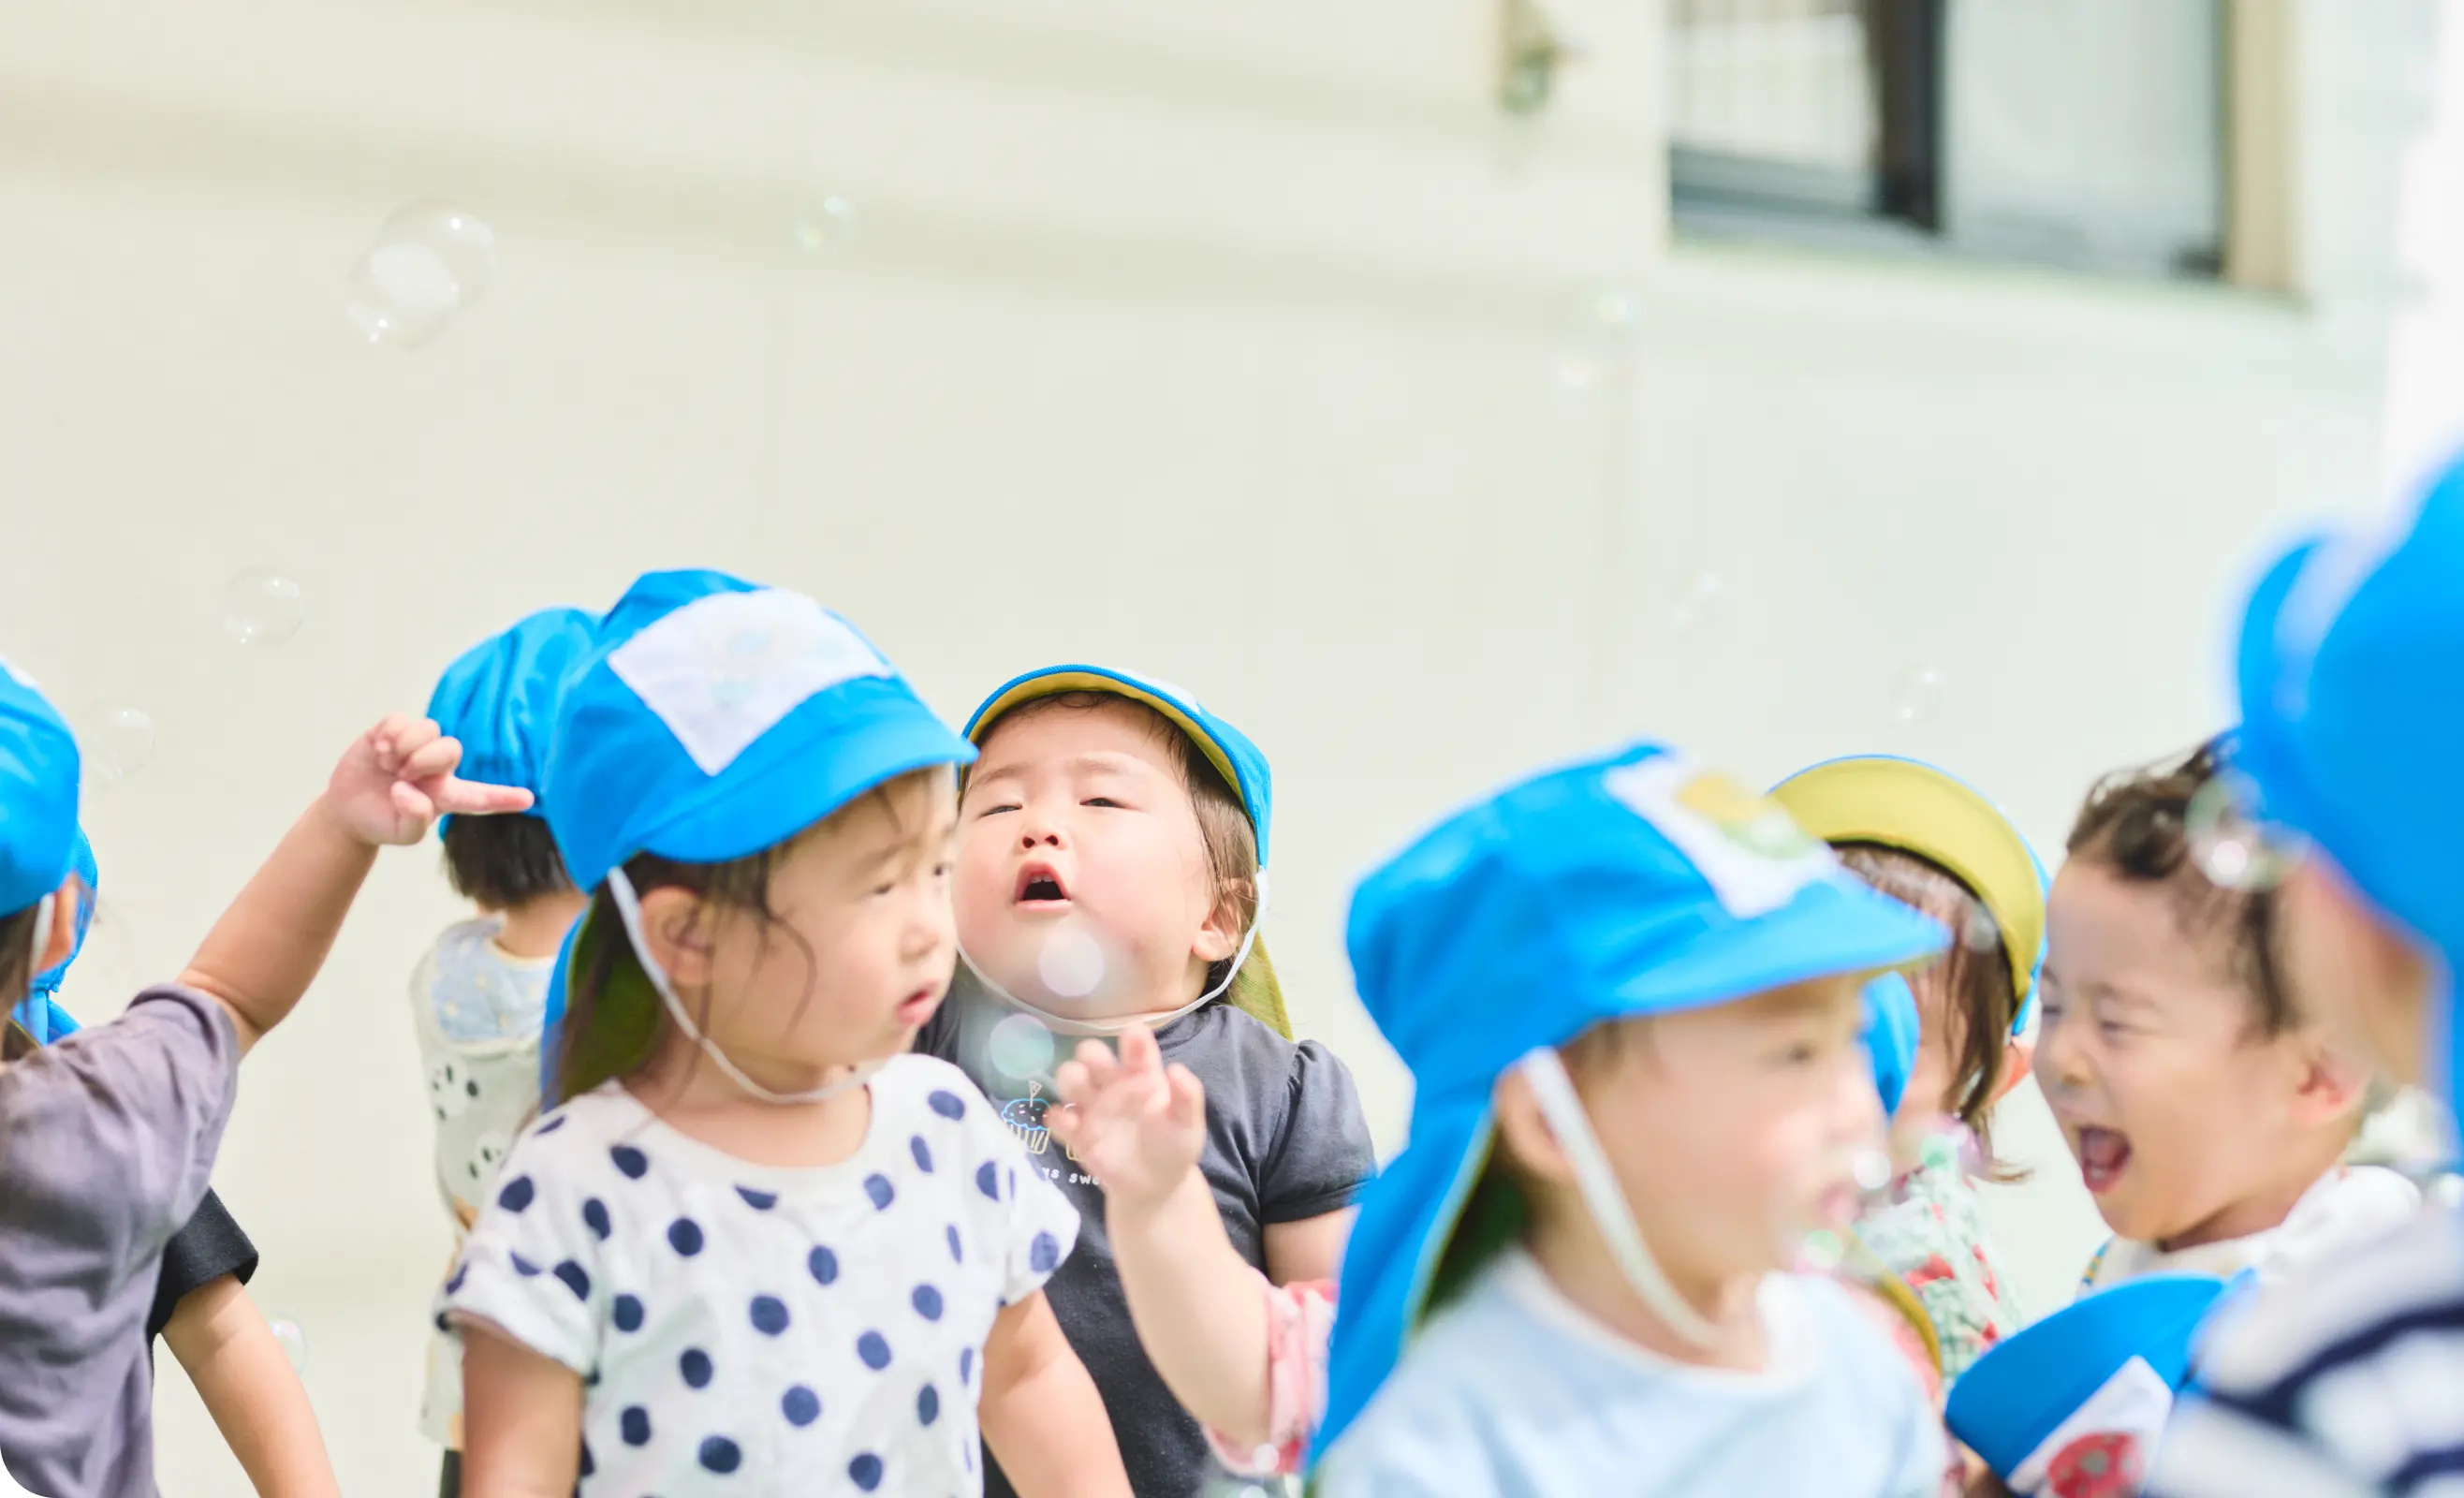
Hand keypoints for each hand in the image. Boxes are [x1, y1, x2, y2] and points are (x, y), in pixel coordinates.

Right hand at [324, 715, 533, 847]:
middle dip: (425, 759)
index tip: (528, 799)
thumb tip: (410, 789)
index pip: (480, 796)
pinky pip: (401, 718)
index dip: (503, 797)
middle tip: (402, 775)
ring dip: (405, 746)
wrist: (349, 810)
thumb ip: (416, 818)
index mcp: (447, 795)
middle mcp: (438, 768)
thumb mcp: (404, 833)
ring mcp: (417, 746)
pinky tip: (378, 750)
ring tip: (388, 764)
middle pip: (452, 748)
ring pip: (429, 728)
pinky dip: (389, 733)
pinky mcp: (394, 731)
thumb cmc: (383, 822)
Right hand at [1047, 1023, 1206, 1212]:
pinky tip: (1069, 1123)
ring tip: (1079, 1084)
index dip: (1132, 1039)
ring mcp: (1092, 1108)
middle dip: (1090, 1053)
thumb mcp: (1188, 1123)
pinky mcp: (1078, 1135)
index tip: (1134, 1034)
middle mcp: (1112, 1084)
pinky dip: (1058, 1118)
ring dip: (1069, 1077)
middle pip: (1091, 1055)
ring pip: (1070, 1079)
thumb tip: (1175, 1069)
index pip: (1135, 1048)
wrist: (1156, 1185)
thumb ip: (1187, 1097)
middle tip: (1097, 1064)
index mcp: (1142, 1074)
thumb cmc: (1174, 1144)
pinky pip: (1059, 1120)